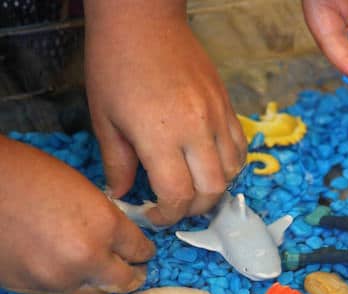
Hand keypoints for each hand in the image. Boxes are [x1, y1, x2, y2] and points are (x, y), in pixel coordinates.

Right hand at [0, 136, 154, 293]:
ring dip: (105, 285)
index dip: (145, 251)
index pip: (139, 249)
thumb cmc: (30, 174)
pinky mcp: (32, 289)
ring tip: (109, 278)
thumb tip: (116, 237)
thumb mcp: (84, 190)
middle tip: (137, 272)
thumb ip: (105, 219)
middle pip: (123, 280)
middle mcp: (86, 258)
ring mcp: (57, 278)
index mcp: (104, 226)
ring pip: (94, 293)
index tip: (146, 253)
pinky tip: (75, 275)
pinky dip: (74, 285)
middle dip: (134, 275)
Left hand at [84, 1, 246, 225]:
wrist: (143, 22)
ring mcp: (217, 115)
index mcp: (160, 136)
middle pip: (211, 189)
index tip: (155, 215)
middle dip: (194, 209)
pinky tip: (212, 163)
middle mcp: (196, 129)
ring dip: (215, 188)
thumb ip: (117, 163)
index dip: (167, 215)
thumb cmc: (115, 66)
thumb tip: (123, 195)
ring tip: (195, 187)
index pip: (177, 194)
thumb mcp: (104, 119)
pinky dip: (230, 164)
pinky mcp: (227, 104)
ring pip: (232, 170)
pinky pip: (241, 145)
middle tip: (176, 207)